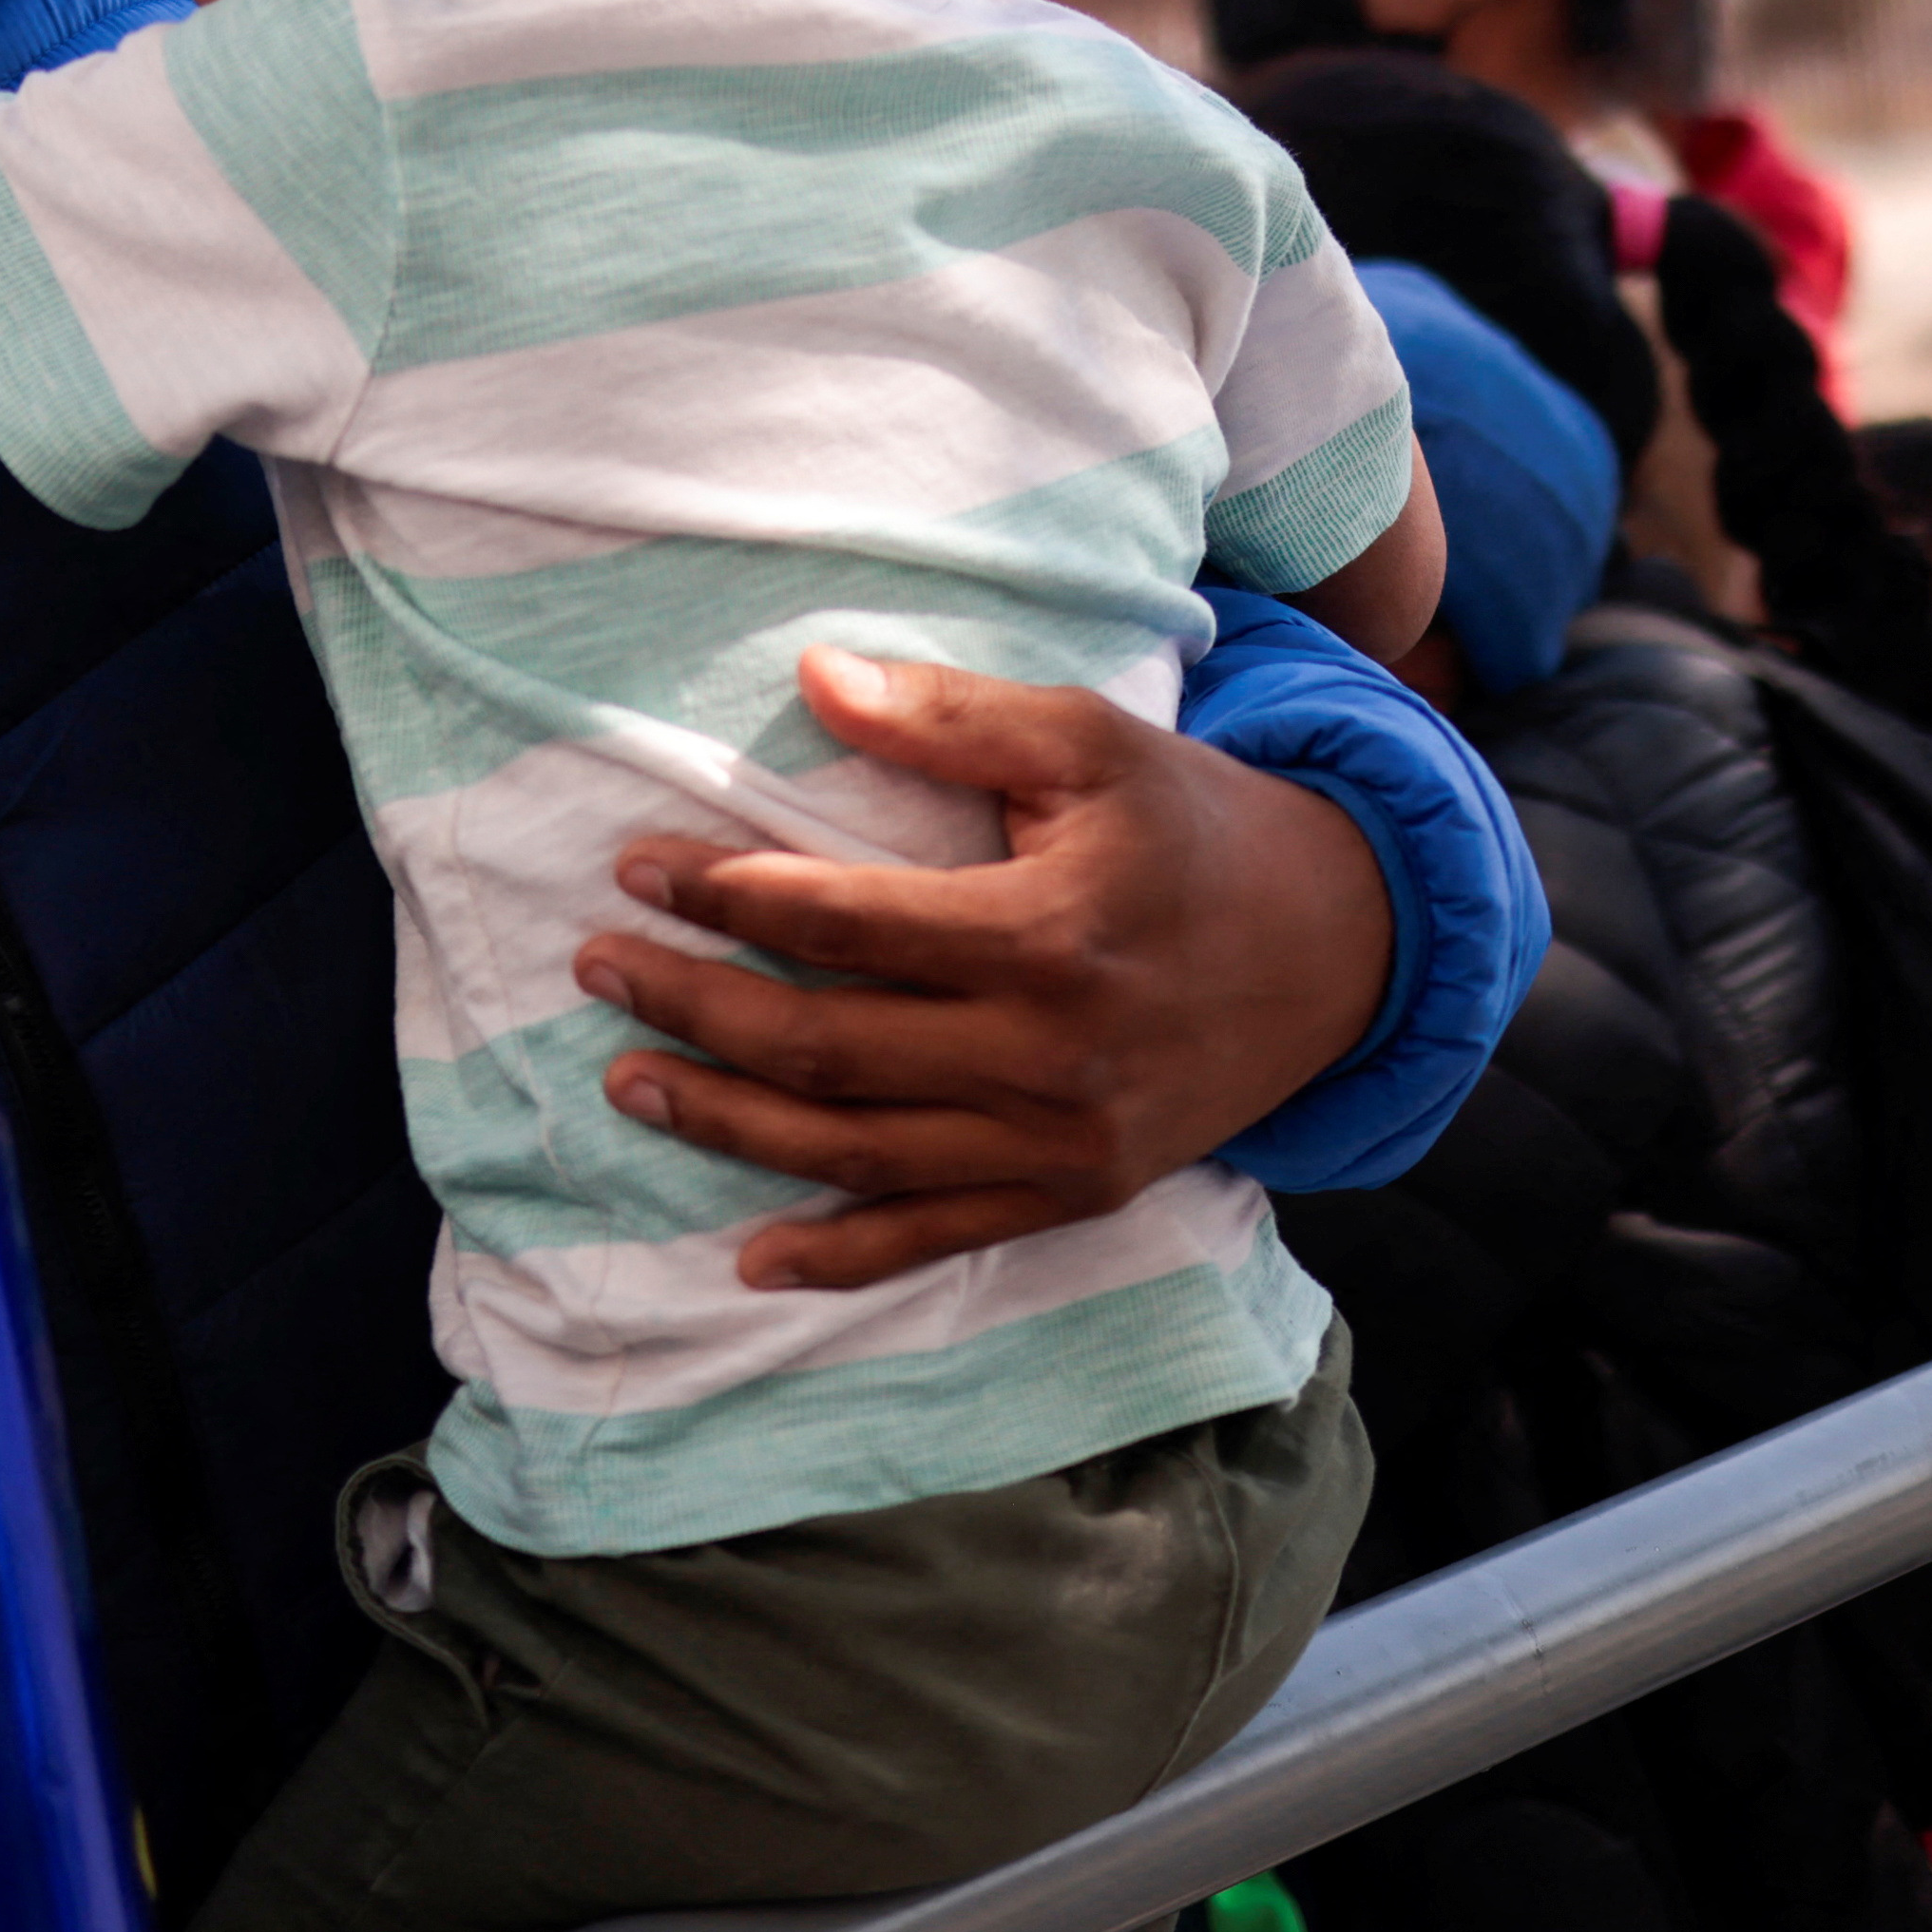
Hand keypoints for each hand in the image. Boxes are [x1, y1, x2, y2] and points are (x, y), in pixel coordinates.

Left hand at [570, 648, 1396, 1291]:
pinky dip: (840, 1255)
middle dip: (693, 1005)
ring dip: (727, 1124)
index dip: (726, 894)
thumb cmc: (1192, 825)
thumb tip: (813, 675)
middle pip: (825, 1045)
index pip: (843, 920)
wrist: (1335, 950)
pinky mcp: (1074, 1194)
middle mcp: (1045, 1053)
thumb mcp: (1090, 738)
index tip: (639, 866)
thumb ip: (950, 713)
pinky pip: (936, 1237)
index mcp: (1044, 931)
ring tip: (630, 1080)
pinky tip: (749, 1254)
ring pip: (856, 1149)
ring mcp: (1058, 1140)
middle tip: (596, 966)